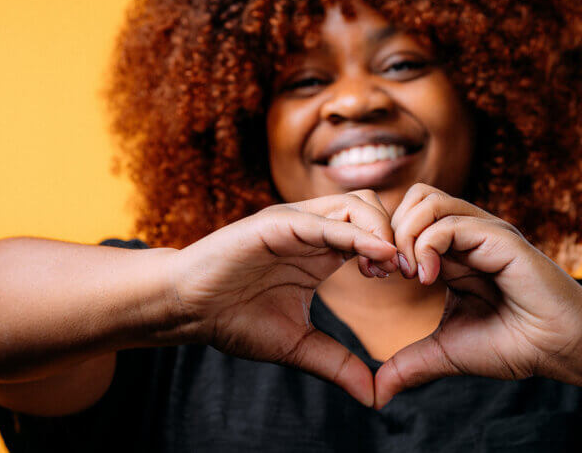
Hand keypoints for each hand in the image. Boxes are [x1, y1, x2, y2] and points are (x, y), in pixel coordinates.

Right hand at [172, 190, 399, 406]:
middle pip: (373, 207)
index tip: (412, 281)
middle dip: (399, 235)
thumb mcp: (297, 345)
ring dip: (381, 231)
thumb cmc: (234, 320)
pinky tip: (376, 257)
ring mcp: (293, 222)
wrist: (189, 310)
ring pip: (354, 204)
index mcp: (319, 251)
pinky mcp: (274, 223)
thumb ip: (337, 363)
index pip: (373, 232)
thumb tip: (376, 397)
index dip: (398, 250)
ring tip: (388, 267)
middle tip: (408, 272)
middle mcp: (311, 229)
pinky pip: (322, 221)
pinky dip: (354, 234)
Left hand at [374, 183, 581, 408]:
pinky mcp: (499, 238)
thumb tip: (377, 394)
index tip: (376, 277)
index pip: (404, 216)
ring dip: (404, 236)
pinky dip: (426, 247)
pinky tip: (427, 280)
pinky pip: (448, 223)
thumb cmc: (511, 346)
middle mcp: (466, 233)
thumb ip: (408, 365)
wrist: (559, 352)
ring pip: (424, 200)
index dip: (380, 241)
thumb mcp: (445, 353)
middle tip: (388, 273)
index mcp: (452, 250)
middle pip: (410, 199)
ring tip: (409, 275)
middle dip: (387, 232)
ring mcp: (483, 231)